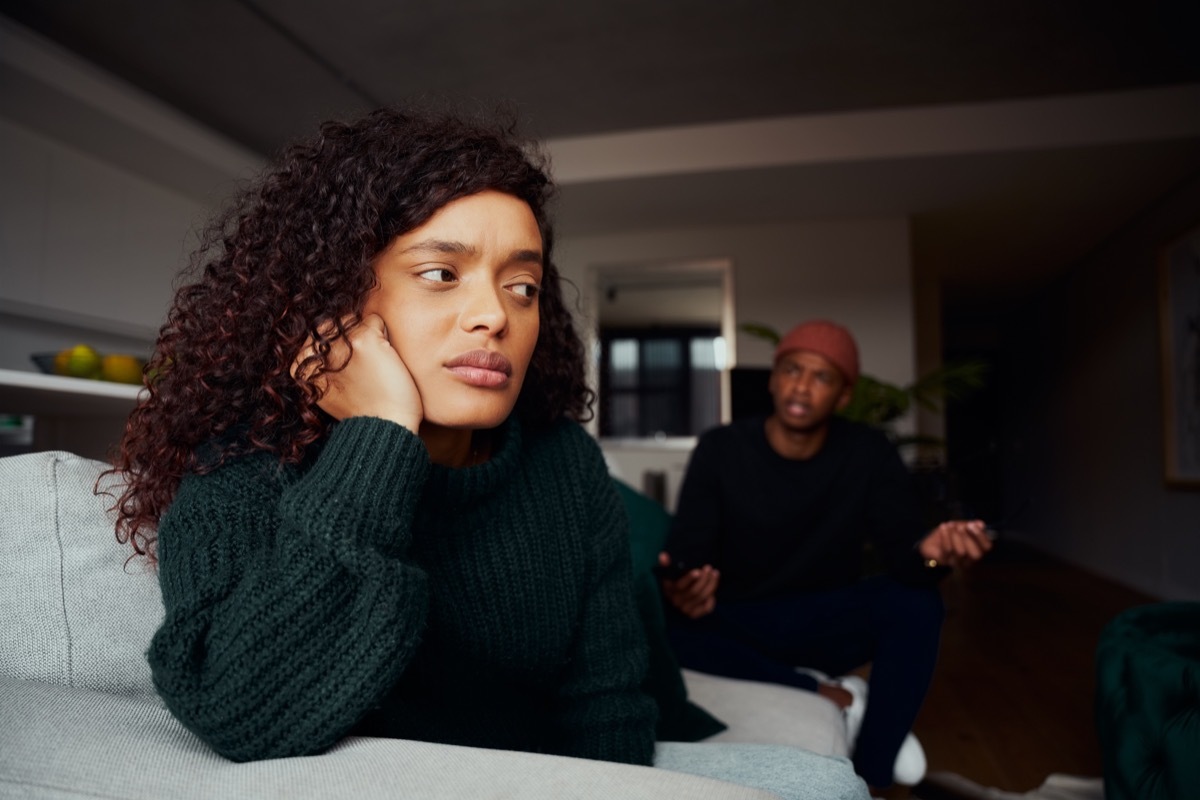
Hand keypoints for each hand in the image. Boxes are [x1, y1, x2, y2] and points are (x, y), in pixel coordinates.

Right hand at [293, 314, 421, 430]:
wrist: (384, 427)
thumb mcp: (327, 389)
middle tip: (365, 368)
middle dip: (353, 337)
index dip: (341, 347)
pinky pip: (376, 320)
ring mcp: (336, 344)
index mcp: (300, 365)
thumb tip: (327, 335)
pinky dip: (385, 337)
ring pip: (355, 320)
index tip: (350, 371)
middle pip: (335, 322)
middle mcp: (313, 351)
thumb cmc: (362, 409)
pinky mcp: (362, 339)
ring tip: (374, 365)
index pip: (319, 333)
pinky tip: (384, 361)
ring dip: (370, 337)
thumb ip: (322, 364)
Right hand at [658, 551, 718, 618]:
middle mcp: (676, 601)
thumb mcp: (669, 571)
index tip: (698, 571)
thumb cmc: (675, 579)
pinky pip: (706, 608)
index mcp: (669, 589)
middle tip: (709, 568)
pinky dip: (712, 600)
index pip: (679, 586)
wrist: (678, 594)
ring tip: (715, 573)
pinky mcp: (693, 614)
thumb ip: (666, 564)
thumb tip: (663, 555)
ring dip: (711, 585)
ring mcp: (685, 608)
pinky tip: (713, 590)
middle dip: (704, 579)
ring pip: (702, 597)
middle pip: (694, 592)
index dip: (689, 579)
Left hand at [918, 519, 992, 568]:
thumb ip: (970, 526)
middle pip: (976, 554)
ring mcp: (956, 562)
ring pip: (961, 552)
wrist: (928, 542)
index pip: (986, 547)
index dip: (982, 536)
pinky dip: (945, 536)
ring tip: (950, 525)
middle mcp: (969, 559)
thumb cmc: (947, 535)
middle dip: (969, 538)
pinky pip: (947, 550)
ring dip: (955, 535)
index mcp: (976, 549)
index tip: (972, 525)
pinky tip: (943, 527)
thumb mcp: (959, 527)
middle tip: (961, 527)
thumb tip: (981, 524)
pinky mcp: (944, 561)